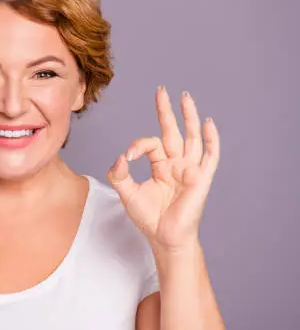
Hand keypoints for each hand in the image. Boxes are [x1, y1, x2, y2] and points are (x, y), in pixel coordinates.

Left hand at [106, 86, 220, 251]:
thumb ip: (119, 174)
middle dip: (166, 111)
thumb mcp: (127, 193)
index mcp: (160, 165)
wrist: (164, 238)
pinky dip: (211, 140)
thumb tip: (120, 156)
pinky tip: (208, 123)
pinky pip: (209, 156)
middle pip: (172, 131)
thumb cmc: (148, 218)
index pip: (150, 144)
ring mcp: (190, 170)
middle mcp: (176, 164)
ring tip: (185, 97)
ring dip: (189, 117)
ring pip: (191, 137)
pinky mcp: (201, 179)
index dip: (137, 146)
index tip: (127, 158)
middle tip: (161, 90)